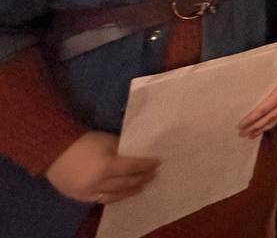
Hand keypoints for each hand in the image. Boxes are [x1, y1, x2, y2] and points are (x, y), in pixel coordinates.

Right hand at [45, 131, 159, 204]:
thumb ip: (123, 149)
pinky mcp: (81, 197)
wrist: (53, 151)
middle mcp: (99, 183)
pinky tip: (123, 193)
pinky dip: (115, 196)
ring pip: (116, 195)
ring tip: (142, 186)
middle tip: (154, 174)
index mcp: (107, 166)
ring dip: (131, 190)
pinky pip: (102, 200)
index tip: (159, 162)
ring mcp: (89, 193)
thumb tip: (138, 154)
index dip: (147, 165)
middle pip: (127, 182)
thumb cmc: (82, 142)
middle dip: (142, 177)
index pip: (133, 167)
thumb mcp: (107, 141)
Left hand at [239, 64, 276, 137]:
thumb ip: (263, 87)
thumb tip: (245, 98)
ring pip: (274, 121)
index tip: (240, 124)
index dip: (252, 118)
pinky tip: (261, 130)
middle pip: (268, 118)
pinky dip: (269, 126)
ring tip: (249, 136)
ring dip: (260, 129)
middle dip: (254, 127)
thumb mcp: (273, 76)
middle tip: (241, 133)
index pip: (263, 109)